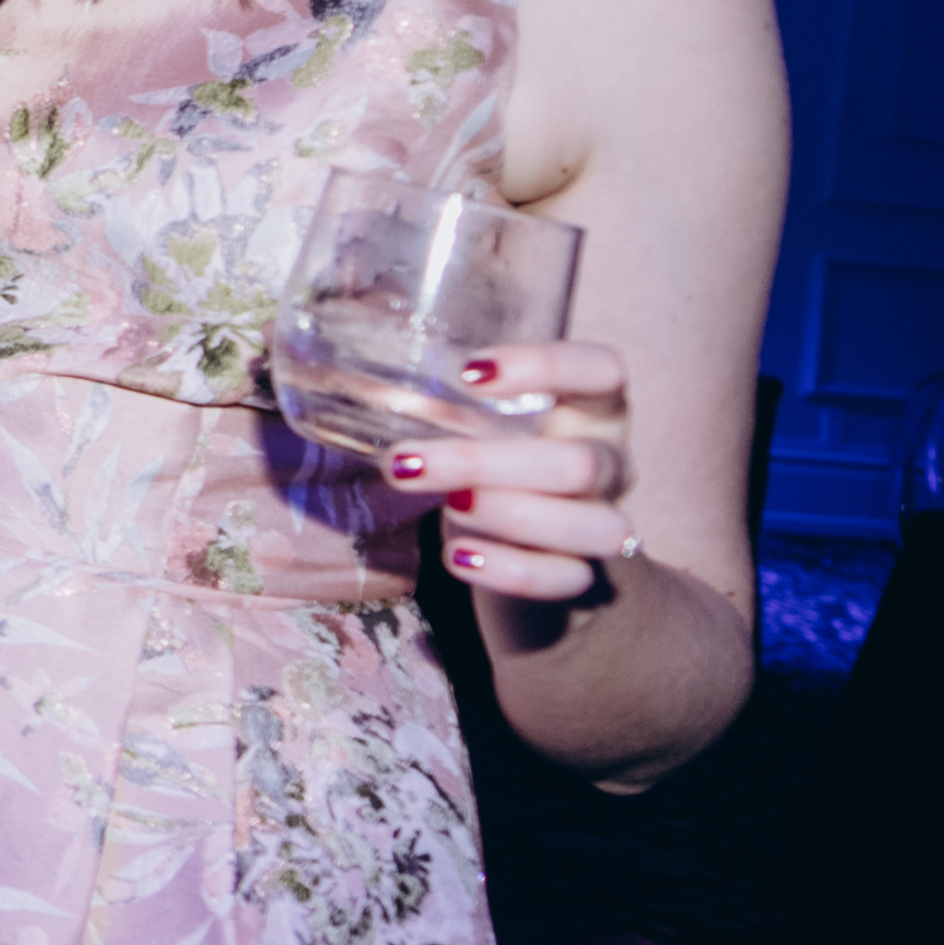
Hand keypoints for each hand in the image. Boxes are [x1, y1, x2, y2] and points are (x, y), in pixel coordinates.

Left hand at [393, 338, 639, 607]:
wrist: (534, 558)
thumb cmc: (498, 467)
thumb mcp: (482, 426)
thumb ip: (441, 399)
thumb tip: (332, 370)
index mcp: (592, 410)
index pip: (603, 370)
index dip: (549, 365)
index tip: (469, 372)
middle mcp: (611, 464)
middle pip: (582, 463)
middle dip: (488, 462)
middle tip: (407, 461)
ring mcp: (603, 523)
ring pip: (591, 524)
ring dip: (511, 514)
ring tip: (448, 506)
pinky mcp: (583, 578)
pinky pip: (565, 579)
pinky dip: (509, 570)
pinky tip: (458, 556)